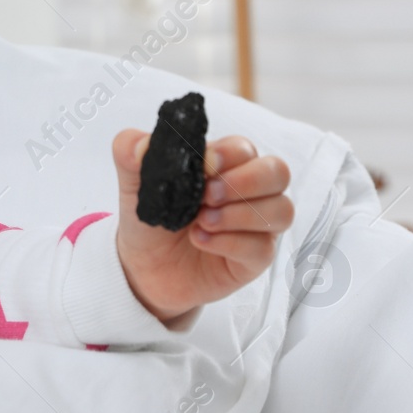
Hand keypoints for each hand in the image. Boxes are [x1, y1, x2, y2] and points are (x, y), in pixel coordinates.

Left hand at [110, 130, 293, 324]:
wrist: (144, 267)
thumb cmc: (150, 219)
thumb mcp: (133, 183)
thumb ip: (130, 152)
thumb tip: (142, 145)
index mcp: (225, 165)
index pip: (244, 148)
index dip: (227, 154)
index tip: (202, 166)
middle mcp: (249, 192)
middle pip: (277, 172)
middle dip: (245, 181)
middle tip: (207, 195)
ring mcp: (257, 226)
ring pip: (281, 210)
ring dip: (241, 214)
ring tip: (201, 221)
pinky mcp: (255, 259)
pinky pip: (263, 248)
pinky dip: (231, 243)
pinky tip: (201, 241)